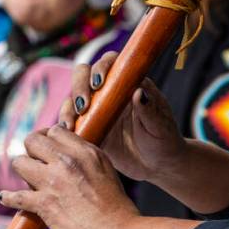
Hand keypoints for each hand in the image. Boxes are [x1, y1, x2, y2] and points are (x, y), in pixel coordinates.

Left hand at [0, 125, 139, 228]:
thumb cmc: (116, 208)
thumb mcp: (105, 170)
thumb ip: (84, 157)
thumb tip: (65, 153)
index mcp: (85, 151)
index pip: (54, 130)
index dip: (47, 139)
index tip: (47, 150)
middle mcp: (67, 161)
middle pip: (32, 140)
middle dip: (31, 150)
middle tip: (35, 162)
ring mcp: (53, 182)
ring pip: (19, 162)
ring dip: (22, 171)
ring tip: (29, 181)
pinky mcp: (44, 204)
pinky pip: (15, 195)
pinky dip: (8, 197)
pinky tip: (5, 197)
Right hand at [59, 52, 185, 182]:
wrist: (157, 165)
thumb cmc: (164, 141)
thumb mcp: (161, 126)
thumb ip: (150, 110)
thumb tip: (138, 92)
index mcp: (128, 84)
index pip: (110, 63)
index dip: (100, 67)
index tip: (99, 84)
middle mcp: (108, 93)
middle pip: (83, 76)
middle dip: (78, 86)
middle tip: (83, 105)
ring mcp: (95, 111)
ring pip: (72, 100)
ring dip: (67, 108)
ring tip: (70, 125)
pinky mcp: (88, 129)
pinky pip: (70, 123)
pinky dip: (63, 126)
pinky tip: (66, 134)